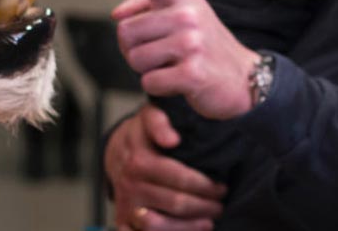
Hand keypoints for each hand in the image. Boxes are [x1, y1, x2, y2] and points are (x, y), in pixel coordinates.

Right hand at [105, 103, 225, 230]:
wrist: (116, 151)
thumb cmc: (142, 133)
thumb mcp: (150, 117)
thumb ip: (160, 123)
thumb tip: (172, 140)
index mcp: (140, 160)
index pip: (179, 178)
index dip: (204, 185)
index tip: (221, 186)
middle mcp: (131, 185)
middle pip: (175, 203)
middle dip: (204, 206)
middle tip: (220, 205)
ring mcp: (126, 206)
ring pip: (158, 227)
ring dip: (188, 227)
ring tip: (208, 221)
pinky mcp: (123, 221)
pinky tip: (188, 230)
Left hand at [106, 0, 258, 119]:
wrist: (244, 76)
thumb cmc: (201, 41)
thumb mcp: (180, 12)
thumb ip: (144, 4)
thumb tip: (116, 14)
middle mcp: (188, 14)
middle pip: (126, 31)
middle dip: (132, 47)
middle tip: (157, 51)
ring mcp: (192, 43)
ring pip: (135, 58)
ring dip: (145, 68)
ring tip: (170, 64)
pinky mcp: (193, 73)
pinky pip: (149, 82)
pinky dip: (157, 85)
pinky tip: (177, 80)